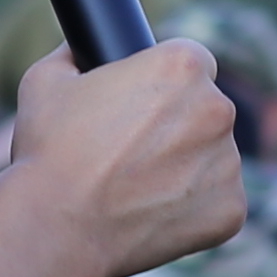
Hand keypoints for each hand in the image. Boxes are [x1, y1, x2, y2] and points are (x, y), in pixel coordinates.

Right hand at [7, 41, 245, 276]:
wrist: (57, 229)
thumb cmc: (48, 153)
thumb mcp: (46, 81)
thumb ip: (74, 54)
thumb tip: (81, 47)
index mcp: (182, 66)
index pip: (192, 62)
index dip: (166, 83)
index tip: (144, 105)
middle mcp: (217, 109)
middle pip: (207, 110)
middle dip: (179, 126)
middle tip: (133, 151)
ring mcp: (228, 163)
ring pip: (214, 158)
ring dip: (186, 168)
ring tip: (135, 187)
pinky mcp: (230, 211)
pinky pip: (217, 204)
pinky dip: (192, 211)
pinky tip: (151, 215)